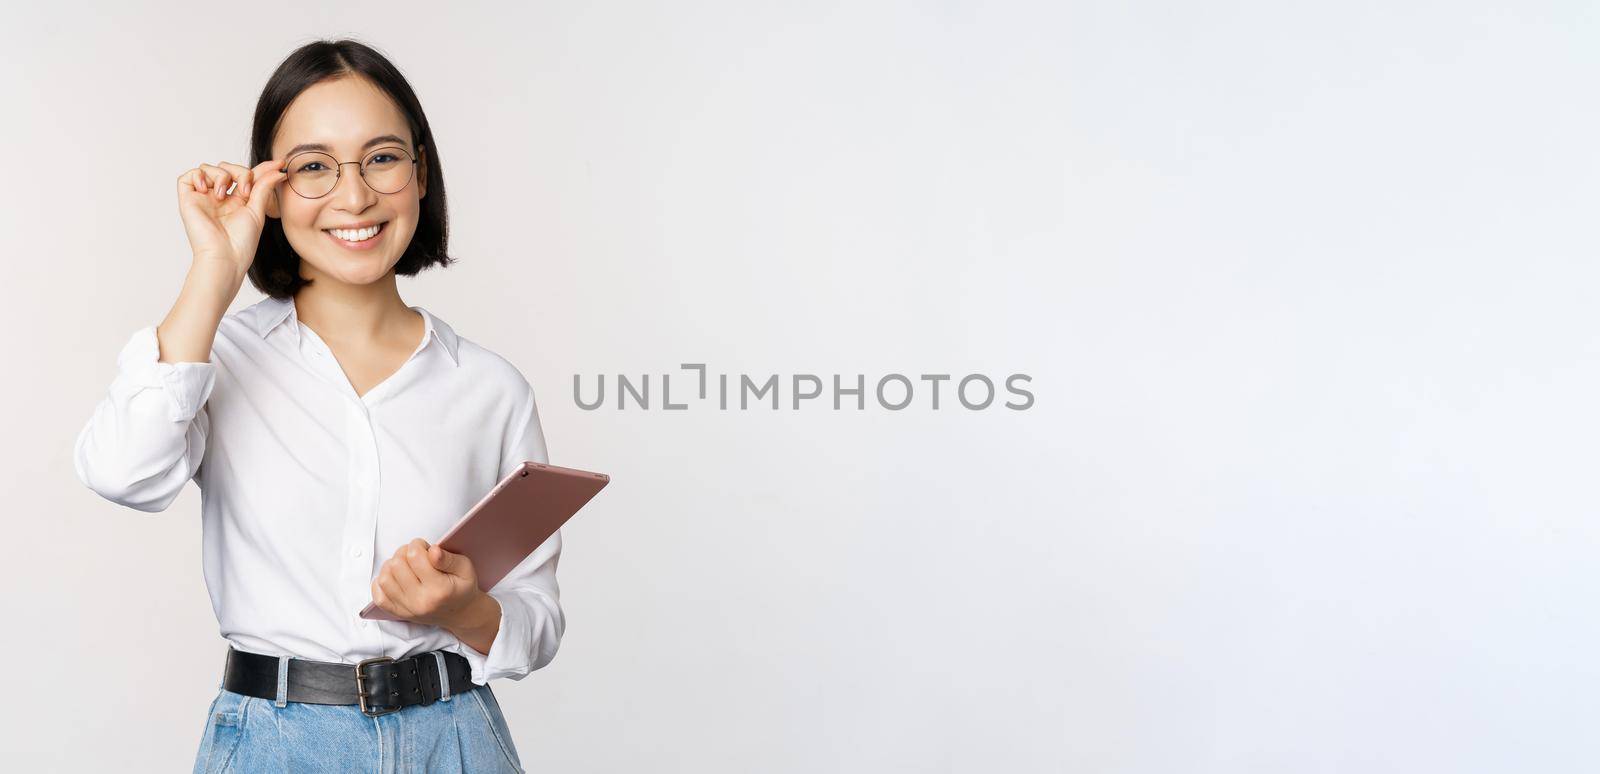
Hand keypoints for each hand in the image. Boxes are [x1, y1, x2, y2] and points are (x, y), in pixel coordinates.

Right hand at [176, 158, 285, 277]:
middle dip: (240, 172)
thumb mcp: (257, 210)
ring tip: (223, 195)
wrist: (225, 256)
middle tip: (246, 191)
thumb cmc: (241, 241)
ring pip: (208, 168)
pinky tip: (207, 190)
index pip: (246, 176)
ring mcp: (203, 198)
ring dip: (220, 175)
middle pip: (227, 167)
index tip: (280, 163)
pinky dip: (197, 176)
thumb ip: (264, 187)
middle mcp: (219, 198)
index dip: (261, 168)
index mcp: (237, 201)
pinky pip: (187, 177)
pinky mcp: (188, 200)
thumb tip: (278, 170)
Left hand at [370, 538, 483, 628]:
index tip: (426, 548)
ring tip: (406, 565)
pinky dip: (383, 582)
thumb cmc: (462, 588)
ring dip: (393, 565)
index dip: (418, 545)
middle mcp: (420, 601)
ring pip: (385, 578)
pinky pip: (378, 595)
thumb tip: (433, 550)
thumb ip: (449, 559)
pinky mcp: (398, 613)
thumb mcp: (466, 569)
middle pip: (397, 564)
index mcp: (439, 589)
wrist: (460, 613)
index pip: (414, 556)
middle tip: (417, 556)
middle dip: (405, 552)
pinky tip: (396, 578)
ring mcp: (407, 608)